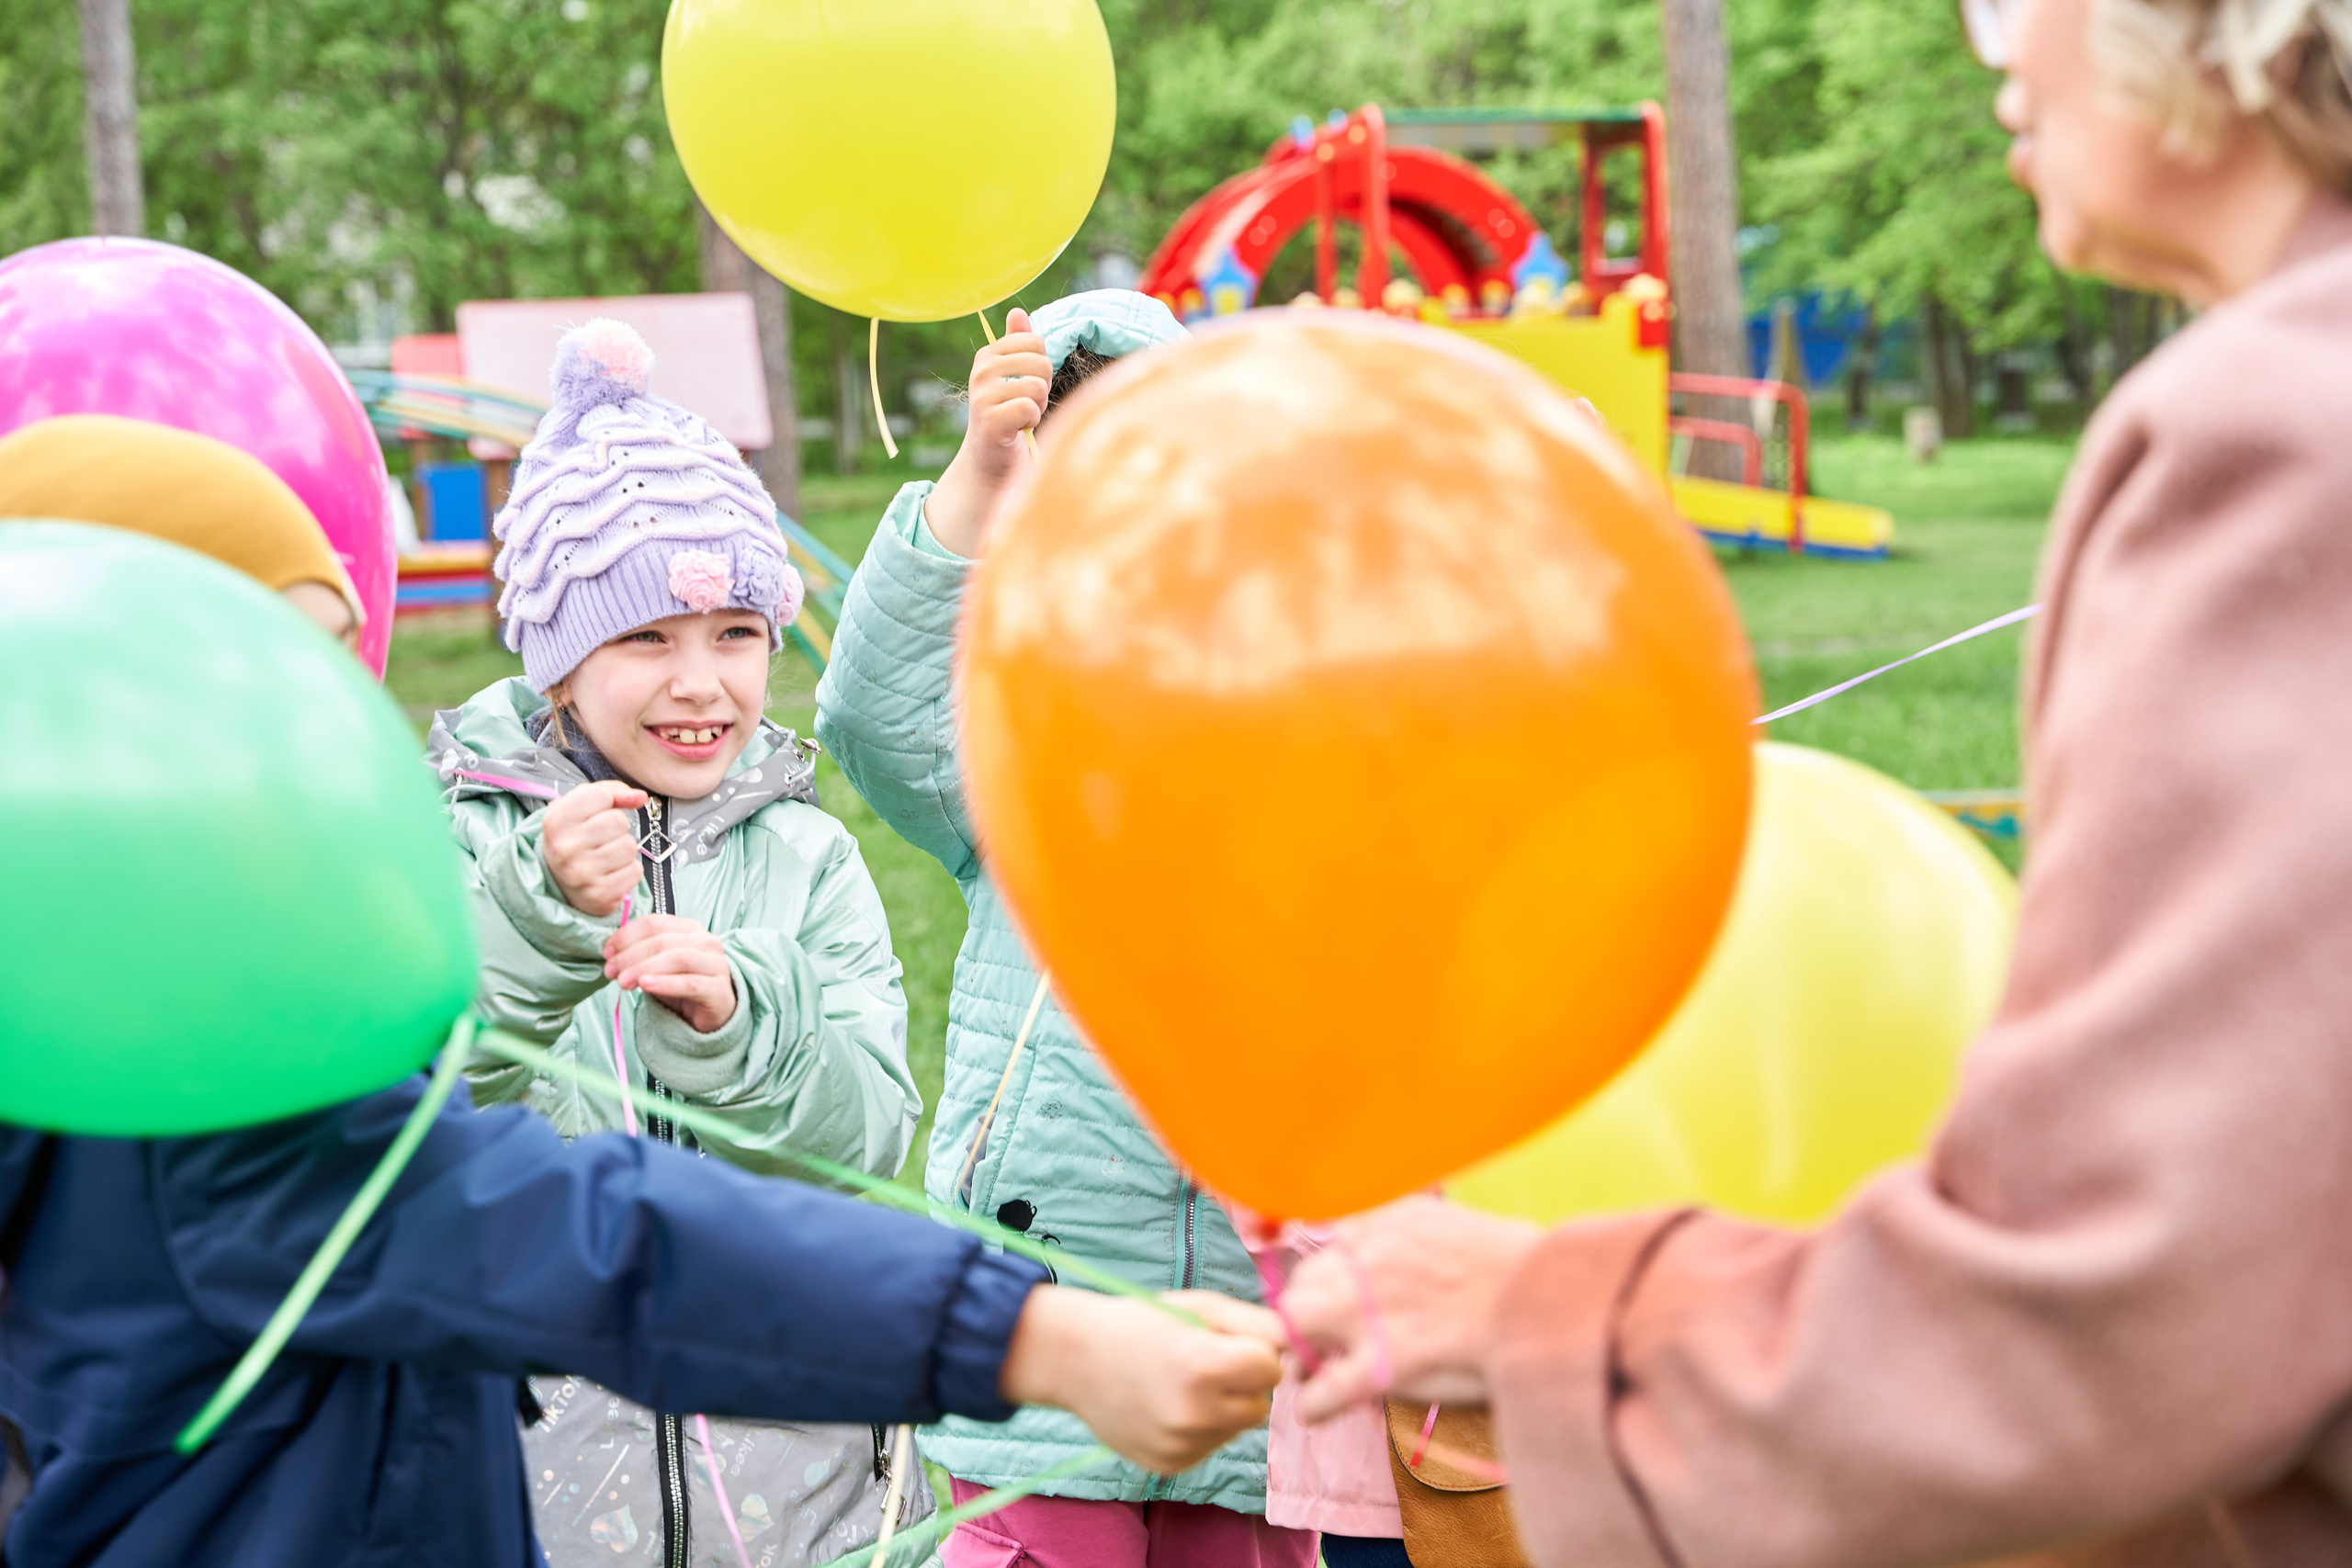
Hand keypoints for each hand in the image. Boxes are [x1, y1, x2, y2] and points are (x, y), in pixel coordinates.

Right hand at [541, 779, 648, 915]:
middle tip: (601, 839)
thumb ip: (611, 792)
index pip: (600, 796)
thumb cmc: (574, 838)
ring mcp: (581, 874)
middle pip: (618, 821)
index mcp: (556, 821)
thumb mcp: (580, 807)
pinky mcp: (599, 895)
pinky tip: (611, 872)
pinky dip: (628, 871)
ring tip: (606, 856)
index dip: (607, 801)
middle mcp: (564, 848)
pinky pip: (635, 871)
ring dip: (624, 850)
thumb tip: (640, 796)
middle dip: (617, 827)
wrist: (559, 882)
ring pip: (629, 846)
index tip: (596, 813)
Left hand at [605, 913, 737, 1034]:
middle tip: (611, 971)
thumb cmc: (683, 983)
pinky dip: (665, 983)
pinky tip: (646, 986)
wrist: (713, 1010)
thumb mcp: (660, 963)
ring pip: (677, 958)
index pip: (654, 923)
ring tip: (623, 982)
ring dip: (644, 968)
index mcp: (690, 928)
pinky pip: (690, 983)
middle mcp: (705, 941)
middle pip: (662, 941)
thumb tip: (609, 951)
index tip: (606, 952)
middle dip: (630, 955)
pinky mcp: (718, 989)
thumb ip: (640, 953)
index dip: (626, 936)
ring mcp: (715, 964)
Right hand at [924, 307, 1049, 557]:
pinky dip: (1031, 422)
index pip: (1036, 342)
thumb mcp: (1014, 377)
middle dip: (1043, 387)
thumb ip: (1017, 345)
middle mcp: (982, 370)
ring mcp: (983, 395)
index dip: (1042, 367)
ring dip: (1037, 407)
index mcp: (989, 354)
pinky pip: (1029, 408)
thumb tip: (1017, 311)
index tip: (1027, 386)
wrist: (991, 461)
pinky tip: (1018, 430)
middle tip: (1027, 405)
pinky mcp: (989, 420)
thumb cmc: (1009, 417)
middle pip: (1041, 362)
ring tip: (1022, 418)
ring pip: (1037, 386)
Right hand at [1000, 1288, 1284, 1473]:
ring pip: (1238, 1428)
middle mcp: (1195, 1414)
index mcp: (1204, 1367)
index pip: (1273, 1369)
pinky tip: (1169, 1405)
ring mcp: (1182, 1445)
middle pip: (1260, 1405)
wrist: (1075, 1359)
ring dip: (1225, 1407)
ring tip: (1183, 1383)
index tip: (1230, 1342)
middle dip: (1245, 1384)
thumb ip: (1255, 1324)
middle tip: (1207, 1362)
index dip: (1256, 1352)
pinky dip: (1201, 1428)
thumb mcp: (1200, 1306)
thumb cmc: (1142, 1322)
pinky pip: (1211, 1445)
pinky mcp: (1172, 1465)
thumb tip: (1299, 1345)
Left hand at [1282, 1198, 1541, 1421]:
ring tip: (1318, 1374)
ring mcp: (1364, 1314)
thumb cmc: (1522, 1269)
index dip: (1331, 1280)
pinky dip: (1315, 1406)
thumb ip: (1414, 1233)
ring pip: (1293, 1328)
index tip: (1342, 1300)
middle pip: (1301, 1283)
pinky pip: (1318, 1393)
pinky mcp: (1377, 1368)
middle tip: (1326, 1341)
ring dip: (1302, 1351)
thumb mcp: (1457, 1225)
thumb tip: (1401, 1246)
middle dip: (1309, 1313)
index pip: (1328, 1247)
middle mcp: (1364, 1261)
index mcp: (1386, 1223)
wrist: (1548, 1305)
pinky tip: (1325, 1411)